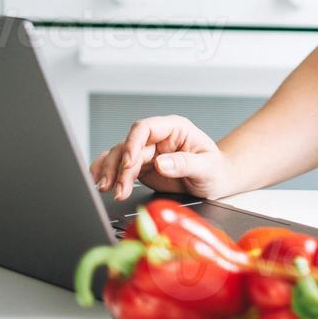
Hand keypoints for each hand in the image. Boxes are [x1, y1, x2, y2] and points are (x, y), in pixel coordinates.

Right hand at [89, 114, 232, 200]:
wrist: (216, 182)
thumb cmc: (215, 170)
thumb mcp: (206, 167)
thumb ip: (185, 164)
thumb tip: (161, 163)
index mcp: (175, 129)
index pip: (145, 128)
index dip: (132, 143)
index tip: (128, 163)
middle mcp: (158, 138)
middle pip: (128, 146)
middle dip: (119, 167)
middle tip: (116, 188)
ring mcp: (148, 153)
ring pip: (119, 156)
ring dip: (111, 173)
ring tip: (108, 190)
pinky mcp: (141, 167)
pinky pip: (118, 166)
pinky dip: (107, 173)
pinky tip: (101, 184)